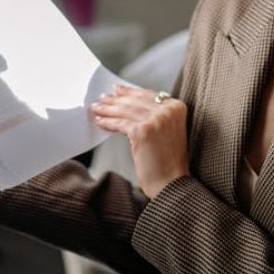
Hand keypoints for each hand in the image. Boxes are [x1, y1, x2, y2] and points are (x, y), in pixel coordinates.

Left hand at [89, 84, 188, 198]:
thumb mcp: (168, 130)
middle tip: (102, 98)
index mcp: (177, 107)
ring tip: (96, 108)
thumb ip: (157, 115)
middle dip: (116, 99)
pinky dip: (108, 122)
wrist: (172, 183)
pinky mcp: (143, 131)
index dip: (130, 92)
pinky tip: (100, 121)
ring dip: (108, 109)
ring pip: (126, 110)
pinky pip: (120, 123)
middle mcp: (168, 110)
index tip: (117, 90)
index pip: (148, 95)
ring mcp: (156, 119)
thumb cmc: (168, 161)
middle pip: (136, 101)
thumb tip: (130, 103)